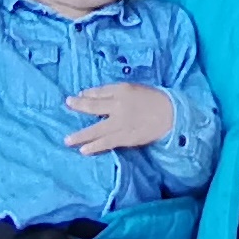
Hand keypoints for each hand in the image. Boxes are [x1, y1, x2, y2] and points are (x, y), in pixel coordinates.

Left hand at [64, 82, 178, 154]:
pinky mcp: (125, 137)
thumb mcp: (136, 89)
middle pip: (94, 106)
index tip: (78, 96)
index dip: (88, 94)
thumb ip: (118, 92)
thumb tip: (98, 96)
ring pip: (96, 129)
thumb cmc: (156, 99)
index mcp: (122, 89)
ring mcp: (120, 122)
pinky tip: (84, 150)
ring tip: (67, 140)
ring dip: (81, 135)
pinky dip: (94, 146)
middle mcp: (118, 104)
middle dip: (79, 106)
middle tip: (67, 105)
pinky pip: (106, 142)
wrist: (172, 115)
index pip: (100, 91)